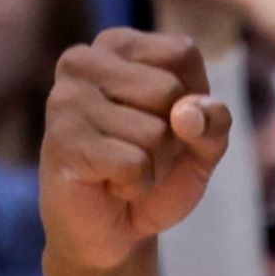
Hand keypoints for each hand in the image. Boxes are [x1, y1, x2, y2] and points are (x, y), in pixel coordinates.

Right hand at [40, 29, 231, 270]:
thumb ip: (213, 120)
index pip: (182, 52)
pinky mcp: (61, 142)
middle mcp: (82, 61)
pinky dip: (138, 185)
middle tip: (142, 152)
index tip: (169, 120)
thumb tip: (187, 114)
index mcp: (117, 46)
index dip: (194, 98)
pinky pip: (134, 164)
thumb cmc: (157, 172)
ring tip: (125, 169)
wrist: (116, 229)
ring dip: (155, 165)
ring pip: (154, 131)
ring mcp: (65, 99)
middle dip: (173, 137)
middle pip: (169, 90)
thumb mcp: (204, 143)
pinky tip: (111, 184)